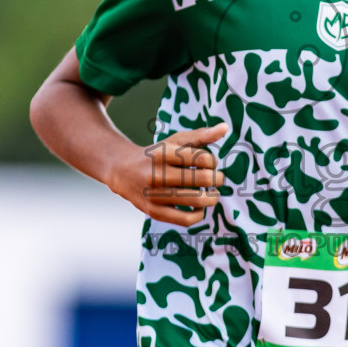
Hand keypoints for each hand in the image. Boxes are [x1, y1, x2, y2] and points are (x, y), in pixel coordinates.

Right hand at [108, 122, 228, 225]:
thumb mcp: (174, 141)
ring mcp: (154, 195)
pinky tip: (200, 207)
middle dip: (217, 179)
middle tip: (217, 179)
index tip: (211, 163)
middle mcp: (157, 174)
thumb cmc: (155, 155)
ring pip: (196, 200)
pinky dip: (199, 214)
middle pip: (202, 178)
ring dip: (212, 198)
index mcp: (163, 153)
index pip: (202, 157)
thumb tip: (225, 128)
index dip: (213, 161)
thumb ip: (200, 135)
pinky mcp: (154, 212)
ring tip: (212, 194)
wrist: (121, 171)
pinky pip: (185, 219)